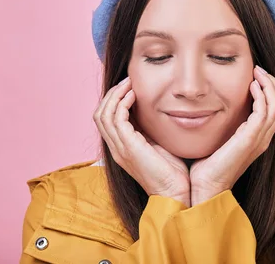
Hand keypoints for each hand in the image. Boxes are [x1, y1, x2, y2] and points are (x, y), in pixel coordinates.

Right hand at [93, 77, 190, 206]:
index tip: (130, 87)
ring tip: (129, 83)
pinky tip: (135, 95)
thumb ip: (152, 131)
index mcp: (121, 148)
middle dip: (112, 94)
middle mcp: (116, 148)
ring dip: (116, 94)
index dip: (115, 100)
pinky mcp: (128, 147)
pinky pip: (116, 118)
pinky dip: (122, 103)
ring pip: (103, 114)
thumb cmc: (173, 174)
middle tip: (127, 81)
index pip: (107, 119)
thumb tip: (158, 111)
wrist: (175, 194)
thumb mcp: (159, 146)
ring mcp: (120, 148)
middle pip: (99, 114)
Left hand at [189, 66, 274, 205]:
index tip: (257, 76)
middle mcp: (264, 139)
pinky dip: (262, 96)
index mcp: (259, 138)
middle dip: (273, 83)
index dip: (271, 90)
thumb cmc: (207, 167)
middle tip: (259, 70)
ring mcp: (260, 140)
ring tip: (257, 73)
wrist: (206, 187)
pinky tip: (251, 86)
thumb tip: (212, 107)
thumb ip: (224, 125)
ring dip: (270, 85)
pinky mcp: (251, 140)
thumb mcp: (220, 140)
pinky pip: (265, 112)